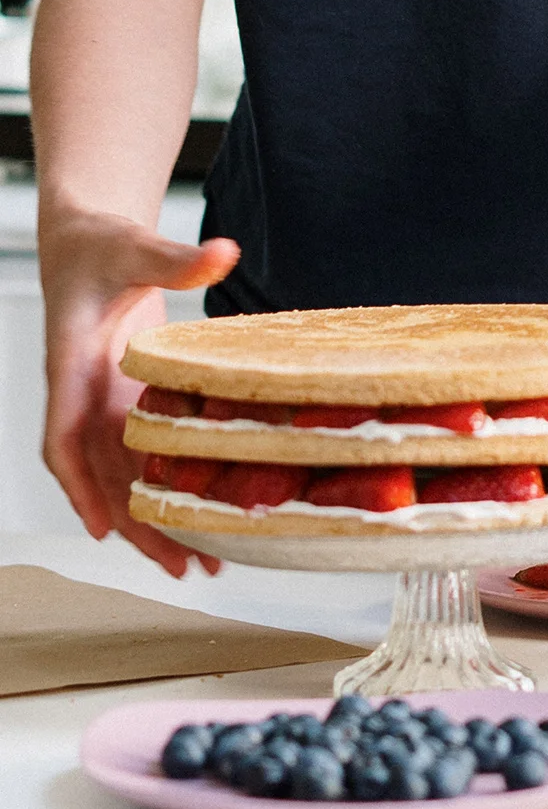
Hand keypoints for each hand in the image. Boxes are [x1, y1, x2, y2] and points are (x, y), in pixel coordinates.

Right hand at [40, 206, 237, 575]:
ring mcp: (106, 403)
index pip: (63, 437)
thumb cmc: (102, 245)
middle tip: (182, 567)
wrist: (91, 241)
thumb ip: (176, 258)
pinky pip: (142, 457)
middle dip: (137, 526)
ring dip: (157, 521)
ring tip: (202, 562)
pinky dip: (167, 489)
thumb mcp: (137, 246)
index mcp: (72, 365)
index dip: (80, 486)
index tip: (101, 529)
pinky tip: (198, 520)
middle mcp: (84, 394)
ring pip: (124, 476)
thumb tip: (223, 253)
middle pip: (102, 476)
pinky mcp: (129, 401)